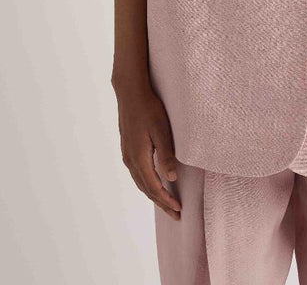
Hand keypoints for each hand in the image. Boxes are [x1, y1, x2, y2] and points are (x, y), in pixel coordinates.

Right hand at [113, 80, 182, 219]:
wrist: (130, 91)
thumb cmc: (148, 108)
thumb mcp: (161, 130)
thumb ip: (166, 154)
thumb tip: (171, 178)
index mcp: (139, 158)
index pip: (154, 187)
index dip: (166, 200)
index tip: (179, 210)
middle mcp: (130, 159)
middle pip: (146, 189)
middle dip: (161, 203)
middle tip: (176, 214)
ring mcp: (127, 154)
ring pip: (140, 182)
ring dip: (153, 194)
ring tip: (166, 203)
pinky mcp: (128, 147)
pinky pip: (137, 173)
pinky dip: (147, 183)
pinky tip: (153, 182)